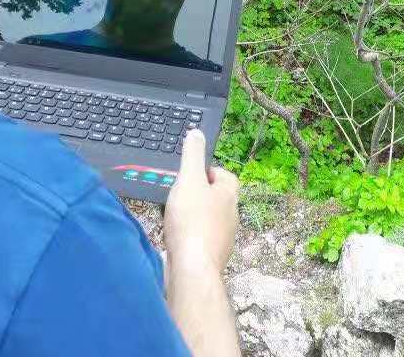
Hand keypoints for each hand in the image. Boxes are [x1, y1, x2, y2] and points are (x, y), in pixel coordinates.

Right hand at [164, 129, 238, 273]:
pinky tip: (174, 236)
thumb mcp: (188, 178)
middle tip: (176, 195)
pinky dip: (187, 234)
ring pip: (206, 217)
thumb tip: (197, 134)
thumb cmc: (192, 222)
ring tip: (172, 216)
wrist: (193, 270)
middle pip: (213, 196)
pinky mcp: (212, 254)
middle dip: (194, 194)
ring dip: (190, 215)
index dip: (203, 171)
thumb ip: (192, 155)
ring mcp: (223, 236)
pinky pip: (199, 237)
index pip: (221, 173)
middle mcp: (231, 214)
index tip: (187, 175)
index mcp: (229, 193)